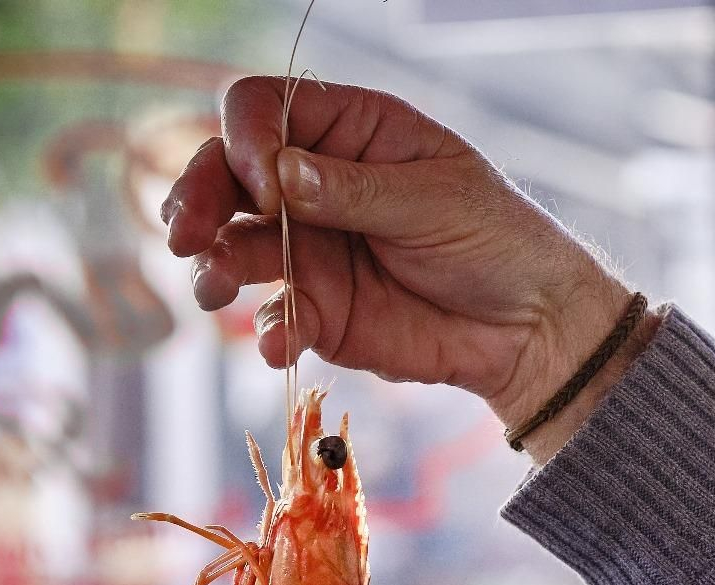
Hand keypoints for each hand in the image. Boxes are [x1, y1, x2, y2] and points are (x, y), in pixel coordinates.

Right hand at [160, 76, 630, 429]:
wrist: (529, 327)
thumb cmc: (497, 241)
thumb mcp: (434, 201)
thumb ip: (353, 192)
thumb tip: (280, 176)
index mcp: (350, 130)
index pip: (261, 109)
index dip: (247, 140)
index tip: (268, 184)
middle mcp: (315, 184)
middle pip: (228, 175)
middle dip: (200, 199)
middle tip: (185, 233)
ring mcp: (310, 249)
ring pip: (233, 245)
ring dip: (212, 264)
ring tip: (213, 285)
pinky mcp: (319, 311)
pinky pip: (274, 317)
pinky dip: (268, 331)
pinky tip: (280, 344)